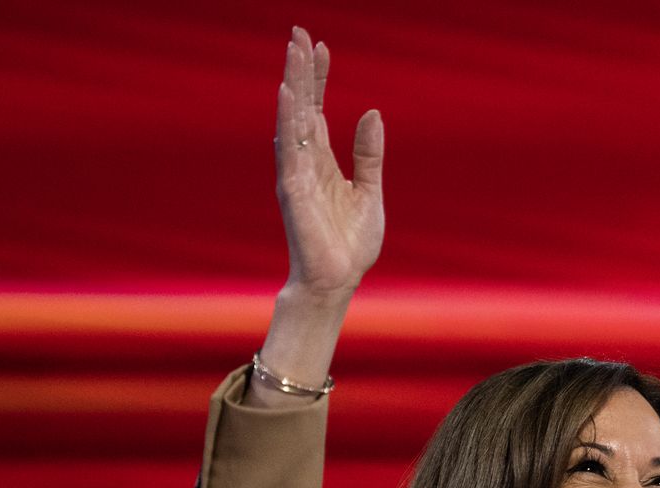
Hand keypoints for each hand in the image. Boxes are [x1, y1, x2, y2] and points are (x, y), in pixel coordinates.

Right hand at [275, 27, 383, 296]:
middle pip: (301, 106)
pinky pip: (289, 148)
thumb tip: (372, 113)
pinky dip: (288, 120)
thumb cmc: (349, 243)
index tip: (321, 47)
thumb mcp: (370, 191)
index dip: (318, 78)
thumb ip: (369, 154)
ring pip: (293, 119)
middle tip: (299, 33)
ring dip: (293, 84)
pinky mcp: (293, 190)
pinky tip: (287, 94)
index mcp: (322, 162)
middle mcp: (304, 162)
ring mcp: (296, 174)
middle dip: (300, 70)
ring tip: (293, 50)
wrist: (338, 281)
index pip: (317, 110)